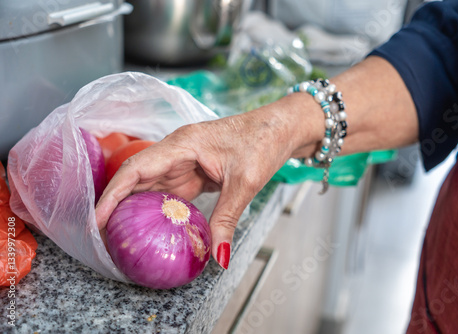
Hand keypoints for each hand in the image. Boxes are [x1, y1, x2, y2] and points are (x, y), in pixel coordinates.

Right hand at [95, 101, 314, 268]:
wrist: (282, 128)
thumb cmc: (263, 141)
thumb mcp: (244, 182)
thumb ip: (227, 219)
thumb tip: (218, 256)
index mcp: (183, 143)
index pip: (136, 167)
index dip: (112, 193)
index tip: (97, 218)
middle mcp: (178, 150)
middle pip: (137, 177)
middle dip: (118, 204)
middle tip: (105, 235)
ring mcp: (186, 161)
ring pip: (152, 186)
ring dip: (137, 208)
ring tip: (122, 235)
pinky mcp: (195, 172)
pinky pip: (171, 192)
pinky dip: (161, 209)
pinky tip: (154, 227)